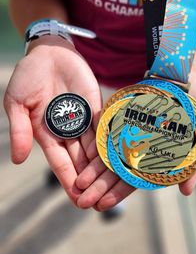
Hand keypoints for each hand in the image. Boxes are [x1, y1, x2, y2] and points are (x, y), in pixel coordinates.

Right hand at [4, 35, 101, 204]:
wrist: (50, 53)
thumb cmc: (29, 76)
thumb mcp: (17, 103)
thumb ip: (20, 130)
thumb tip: (17, 159)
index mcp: (47, 133)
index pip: (60, 162)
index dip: (68, 180)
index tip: (78, 199)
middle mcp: (67, 131)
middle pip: (80, 160)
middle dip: (89, 180)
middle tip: (100, 200)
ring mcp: (83, 120)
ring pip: (95, 148)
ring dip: (103, 167)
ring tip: (113, 186)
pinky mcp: (96, 108)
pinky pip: (105, 128)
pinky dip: (111, 143)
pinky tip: (121, 157)